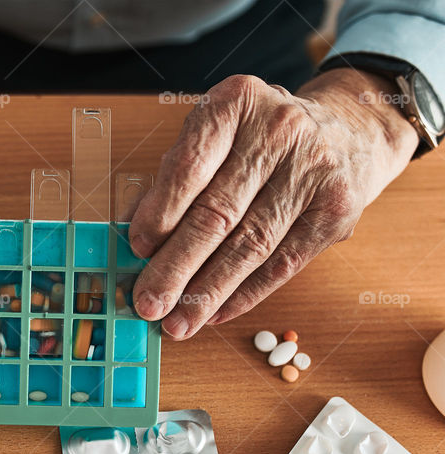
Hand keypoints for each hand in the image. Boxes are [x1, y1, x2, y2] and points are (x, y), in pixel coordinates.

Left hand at [128, 70, 418, 338]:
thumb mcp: (214, 137)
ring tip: (177, 322)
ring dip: (208, 292)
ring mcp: (313, 170)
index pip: (190, 165)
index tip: (137, 249)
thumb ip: (172, 180)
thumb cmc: (258, 139)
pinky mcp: (336, 210)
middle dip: (176, 266)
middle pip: (218, 212)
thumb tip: (133, 236)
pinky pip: (282, 263)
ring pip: (250, 245)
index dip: (160, 213)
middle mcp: (279, 131)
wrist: (347, 130)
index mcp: (235, 103)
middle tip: (148, 302)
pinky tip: (215, 313)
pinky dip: (245, 294)